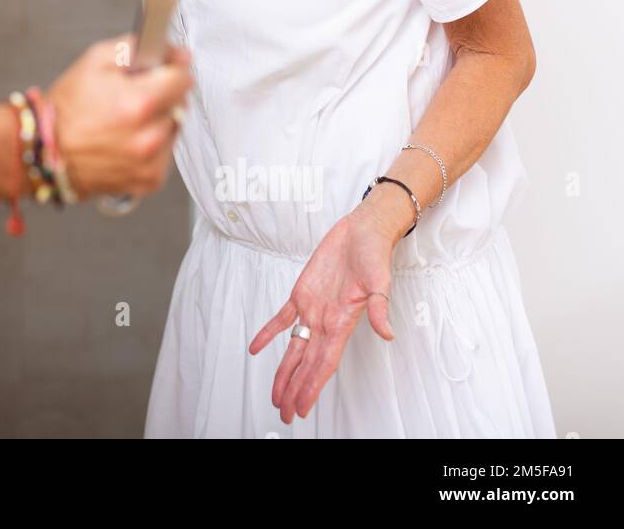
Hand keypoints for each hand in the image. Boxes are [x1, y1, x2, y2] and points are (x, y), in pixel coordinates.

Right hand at [46, 35, 192, 200]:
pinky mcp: (150, 180)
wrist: (45, 153)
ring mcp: (151, 162)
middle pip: (181, 103)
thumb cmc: (66, 110)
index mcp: (139, 103)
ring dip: (160, 119)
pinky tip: (127, 139)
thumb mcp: (95, 60)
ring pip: (174, 128)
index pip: (184, 77)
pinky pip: (165, 152)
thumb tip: (167, 49)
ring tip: (127, 119)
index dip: (175, 66)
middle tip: (134, 94)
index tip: (168, 65)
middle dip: (164, 93)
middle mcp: (149, 137)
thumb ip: (135, 48)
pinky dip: (153, 144)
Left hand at [247, 211, 397, 423]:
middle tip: (284, 412)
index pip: (324, 364)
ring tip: (275, 394)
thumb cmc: (374, 255)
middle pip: (307, 364)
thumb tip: (387, 334)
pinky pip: (282, 318)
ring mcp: (312, 308)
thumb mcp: (380, 282)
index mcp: (342, 323)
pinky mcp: (302, 293)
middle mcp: (325, 321)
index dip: (312, 387)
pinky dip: (269, 333)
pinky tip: (256, 348)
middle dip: (296, 388)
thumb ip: (380, 309)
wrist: (363, 232)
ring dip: (284, 370)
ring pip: (294, 347)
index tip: (302, 408)